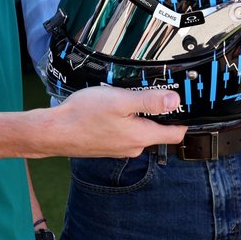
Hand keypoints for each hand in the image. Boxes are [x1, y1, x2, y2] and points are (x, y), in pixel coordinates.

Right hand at [47, 86, 186, 157]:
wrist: (53, 132)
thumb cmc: (83, 115)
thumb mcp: (120, 101)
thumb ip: (150, 101)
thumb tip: (176, 101)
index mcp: (141, 137)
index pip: (176, 134)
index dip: (185, 118)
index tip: (187, 103)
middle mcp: (133, 147)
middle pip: (158, 130)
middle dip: (158, 112)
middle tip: (150, 90)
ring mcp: (119, 148)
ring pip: (139, 129)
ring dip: (137, 115)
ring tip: (124, 97)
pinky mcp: (107, 146)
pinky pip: (124, 132)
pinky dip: (122, 120)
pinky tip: (109, 109)